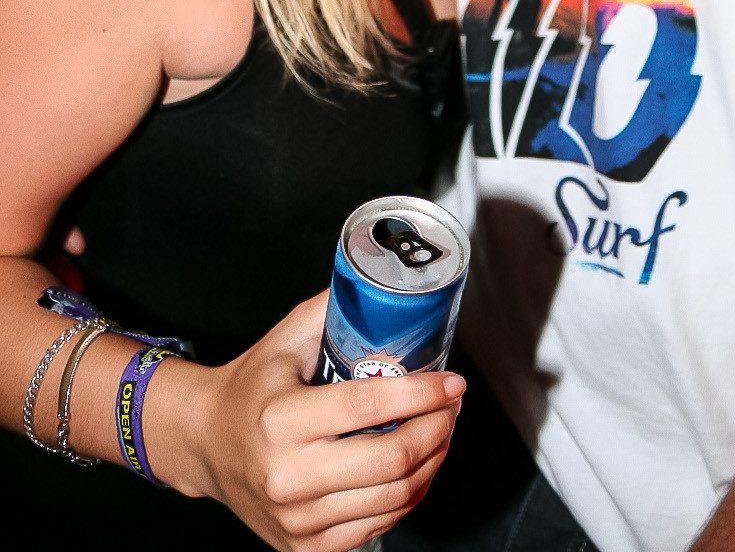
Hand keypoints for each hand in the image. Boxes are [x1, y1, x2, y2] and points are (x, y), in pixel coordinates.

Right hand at [151, 291, 464, 550]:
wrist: (205, 445)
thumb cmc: (249, 388)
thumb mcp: (284, 338)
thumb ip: (333, 308)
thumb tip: (382, 285)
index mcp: (282, 419)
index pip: (369, 407)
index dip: (422, 394)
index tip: (453, 381)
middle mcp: (288, 475)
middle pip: (391, 460)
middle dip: (438, 429)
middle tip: (452, 405)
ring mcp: (297, 519)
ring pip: (392, 498)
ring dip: (432, 462)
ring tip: (441, 432)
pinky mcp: (304, 546)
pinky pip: (376, 527)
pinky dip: (408, 497)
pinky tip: (416, 468)